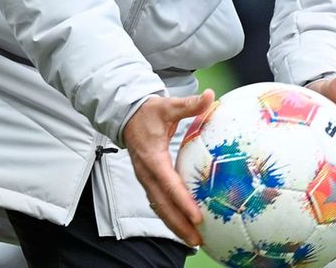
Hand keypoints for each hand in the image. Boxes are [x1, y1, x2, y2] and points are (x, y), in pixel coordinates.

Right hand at [123, 90, 214, 245]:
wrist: (126, 115)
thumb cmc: (149, 112)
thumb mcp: (167, 106)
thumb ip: (189, 104)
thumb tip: (209, 95)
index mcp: (152, 157)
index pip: (168, 184)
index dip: (182, 201)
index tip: (196, 216)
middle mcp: (147, 173)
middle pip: (163, 204)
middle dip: (179, 224)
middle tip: (198, 239)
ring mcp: (145, 179)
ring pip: (159, 208)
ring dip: (175, 225)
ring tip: (194, 241)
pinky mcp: (148, 181)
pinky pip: (159, 203)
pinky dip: (171, 216)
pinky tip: (184, 227)